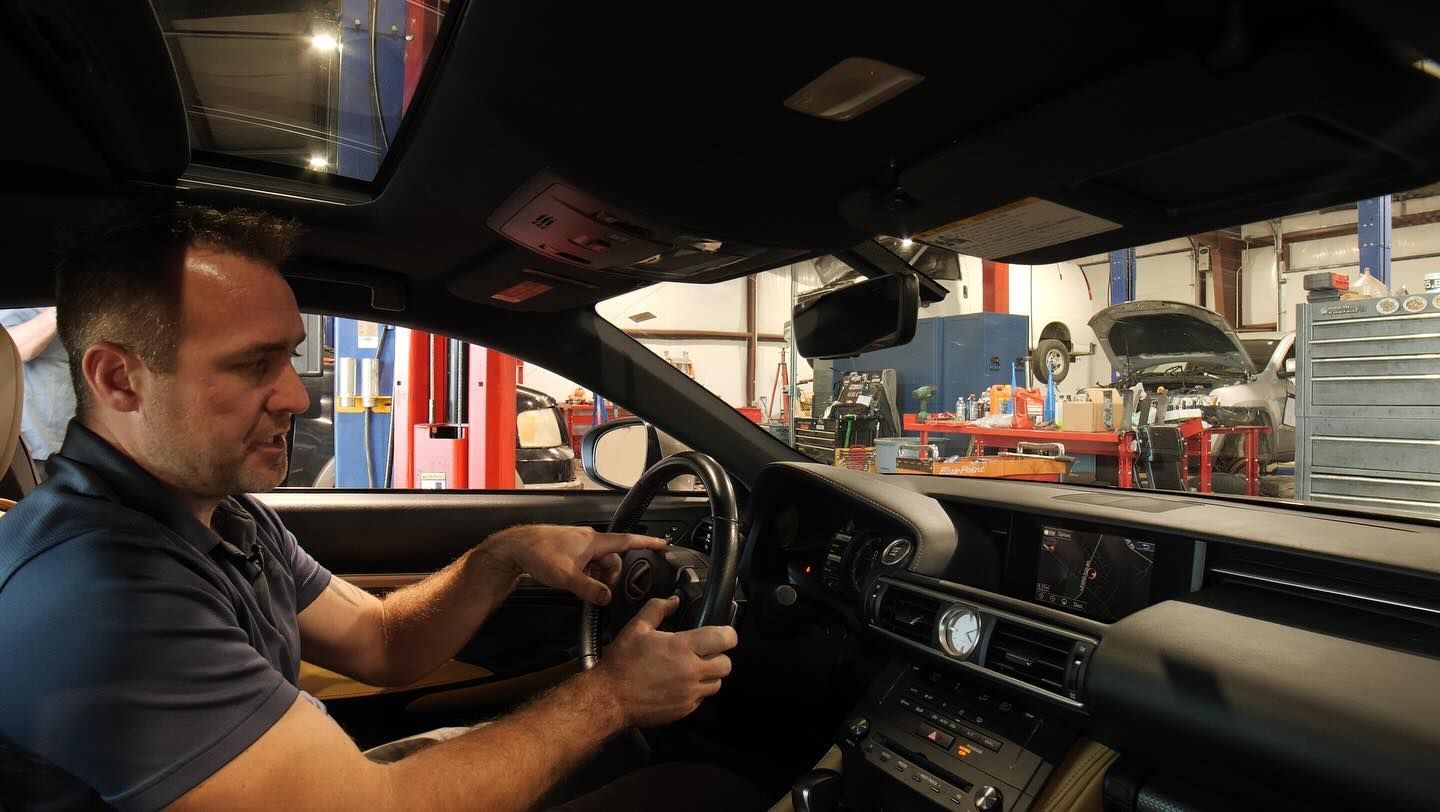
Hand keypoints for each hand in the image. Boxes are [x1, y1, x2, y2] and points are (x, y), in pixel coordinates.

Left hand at [483, 524, 666, 604]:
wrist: (515, 547)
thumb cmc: (540, 555)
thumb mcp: (568, 577)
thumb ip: (590, 589)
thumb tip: (607, 598)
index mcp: (594, 541)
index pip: (627, 541)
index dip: (647, 543)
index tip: (663, 544)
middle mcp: (589, 540)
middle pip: (612, 558)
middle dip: (612, 576)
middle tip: (603, 592)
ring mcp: (578, 544)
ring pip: (598, 562)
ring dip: (597, 576)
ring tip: (585, 589)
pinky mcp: (569, 550)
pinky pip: (587, 562)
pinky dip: (587, 574)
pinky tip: (576, 584)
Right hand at [591, 596, 737, 727]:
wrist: (610, 698)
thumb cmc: (622, 662)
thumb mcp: (637, 627)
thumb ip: (658, 608)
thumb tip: (674, 601)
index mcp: (683, 647)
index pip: (725, 639)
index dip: (727, 634)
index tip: (722, 634)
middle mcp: (692, 671)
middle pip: (726, 664)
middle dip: (719, 656)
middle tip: (704, 653)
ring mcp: (690, 693)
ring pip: (717, 683)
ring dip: (709, 675)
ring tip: (691, 669)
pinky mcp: (685, 710)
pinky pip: (702, 699)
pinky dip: (696, 692)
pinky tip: (680, 685)